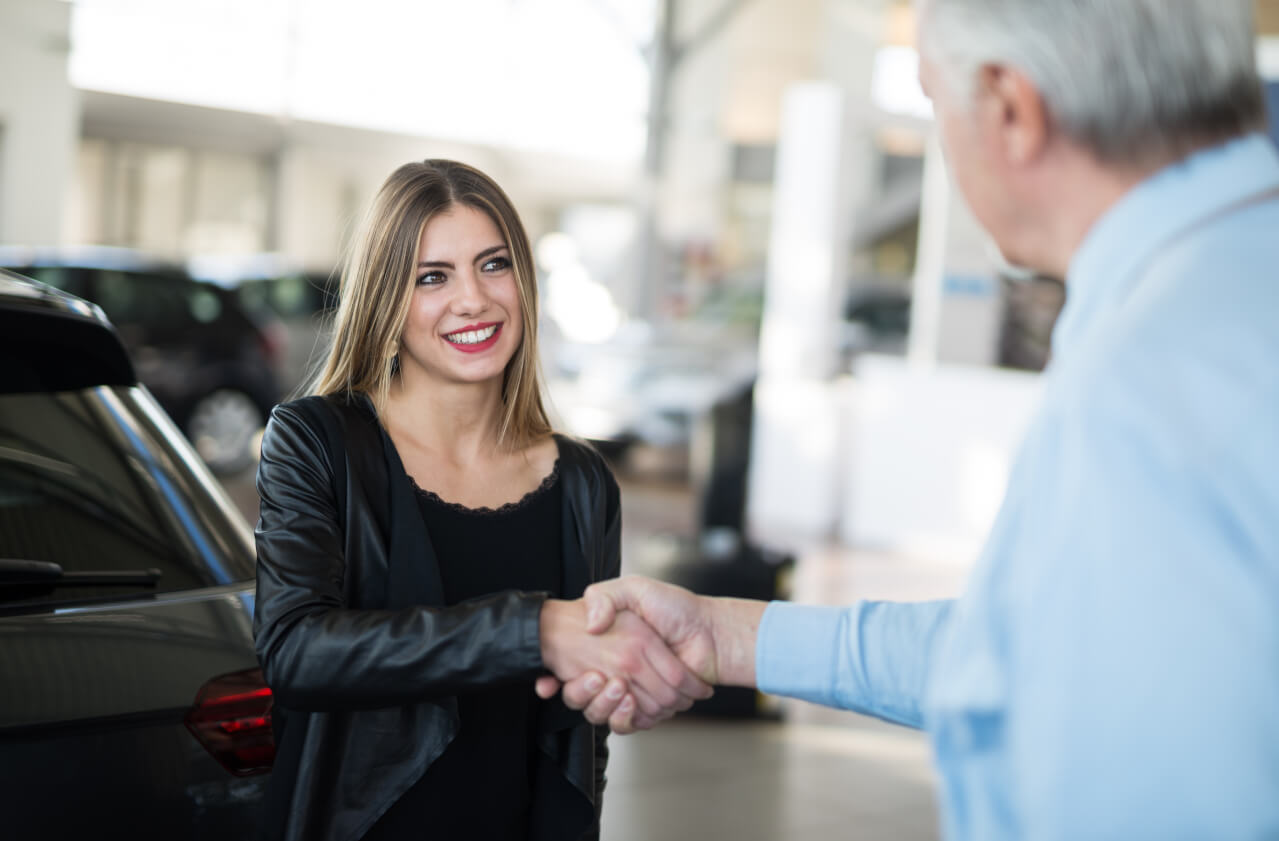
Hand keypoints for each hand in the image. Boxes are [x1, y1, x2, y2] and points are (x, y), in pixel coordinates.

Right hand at [538, 598, 711, 724]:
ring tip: (616, 685)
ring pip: (605, 712)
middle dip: (589, 691)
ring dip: (605, 704)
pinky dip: (626, 718)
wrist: (710, 630)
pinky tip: (630, 699)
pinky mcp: (649, 709)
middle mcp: (621, 671)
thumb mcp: (634, 588)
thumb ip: (605, 598)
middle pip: (589, 694)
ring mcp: (635, 691)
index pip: (578, 668)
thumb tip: (588, 626)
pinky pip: (628, 724)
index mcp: (613, 646)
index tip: (569, 667)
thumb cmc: (676, 607)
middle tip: (598, 676)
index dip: (569, 672)